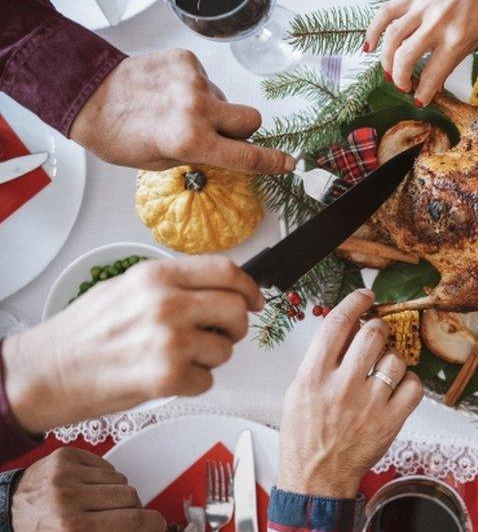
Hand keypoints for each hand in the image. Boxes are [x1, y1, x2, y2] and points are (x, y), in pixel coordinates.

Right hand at [3, 256, 262, 432]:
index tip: (255, 299)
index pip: (227, 271)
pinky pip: (208, 380)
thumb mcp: (128, 286)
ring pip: (226, 349)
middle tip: (217, 334)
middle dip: (234, 326)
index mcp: (157, 276)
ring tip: (177, 357)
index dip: (249, 287)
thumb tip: (221, 285)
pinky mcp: (168, 376)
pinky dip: (192, 383)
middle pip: (236, 309)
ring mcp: (169, 340)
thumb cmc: (83, 333)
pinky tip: (165, 376)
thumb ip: (175, 283)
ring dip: (210, 358)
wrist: (46, 372)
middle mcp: (166, 304)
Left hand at [11, 447, 164, 530]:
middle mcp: (69, 499)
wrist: (9, 509)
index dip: (153, 523)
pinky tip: (88, 487)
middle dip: (130, 508)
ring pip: (121, 479)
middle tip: (118, 516)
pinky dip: (103, 477)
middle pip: (131, 496)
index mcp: (73, 528)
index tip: (157, 524)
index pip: (133, 520)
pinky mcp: (65, 456)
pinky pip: (107, 466)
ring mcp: (66, 475)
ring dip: (115, 492)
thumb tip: (147, 528)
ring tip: (96, 502)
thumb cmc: (43, 529)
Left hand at [69, 49, 294, 174]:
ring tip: (176, 110)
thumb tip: (228, 150)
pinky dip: (195, 89)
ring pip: (225, 99)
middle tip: (218, 134)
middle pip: (251, 120)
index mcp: (190, 141)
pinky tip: (171, 93)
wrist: (89, 95)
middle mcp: (197, 109)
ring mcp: (194, 81)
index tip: (288, 163)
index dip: (272, 162)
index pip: (246, 156)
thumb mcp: (162, 162)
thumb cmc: (119, 135)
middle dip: (241, 129)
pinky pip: (207, 80)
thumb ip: (201, 154)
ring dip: (211, 108)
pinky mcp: (186, 60)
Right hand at [277, 290, 422, 497]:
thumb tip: (347, 328)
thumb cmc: (305, 436)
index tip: (365, 295)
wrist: (316, 477)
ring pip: (395, 359)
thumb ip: (321, 360)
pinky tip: (397, 388)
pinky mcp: (390, 421)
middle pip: (372, 334)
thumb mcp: (298, 391)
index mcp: (313, 376)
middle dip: (377, 328)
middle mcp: (342, 386)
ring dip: (392, 360)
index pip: (337, 323)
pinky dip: (409, 383)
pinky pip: (414, 386)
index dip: (354, 302)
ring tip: (382, 372)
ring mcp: (369, 404)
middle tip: (376, 335)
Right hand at [365, 0, 477, 106]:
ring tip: (389, 73)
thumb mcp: (475, 40)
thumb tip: (434, 85)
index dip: (423, 93)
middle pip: (405, 58)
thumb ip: (451, 61)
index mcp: (456, 39)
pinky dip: (374, 31)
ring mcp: (422, 8)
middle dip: (400, 79)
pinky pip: (386, 13)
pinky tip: (369, 47)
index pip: (432, 74)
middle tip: (403, 87)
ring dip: (386, 61)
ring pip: (392, 38)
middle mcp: (436, 24)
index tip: (419, 101)